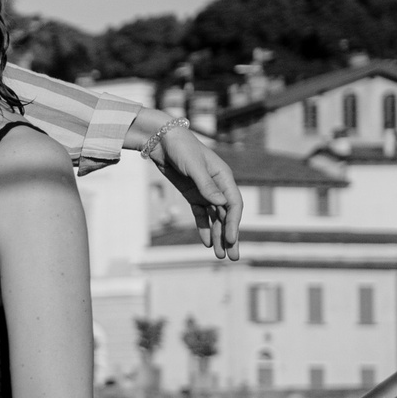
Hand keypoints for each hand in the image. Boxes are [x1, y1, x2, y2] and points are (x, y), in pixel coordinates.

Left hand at [148, 122, 239, 260]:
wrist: (162, 140)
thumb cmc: (181, 148)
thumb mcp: (193, 167)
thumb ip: (206, 185)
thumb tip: (221, 204)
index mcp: (224, 177)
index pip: (234, 205)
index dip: (234, 223)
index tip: (231, 239)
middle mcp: (218, 186)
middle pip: (227, 215)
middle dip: (230, 237)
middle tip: (232, 257)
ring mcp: (205, 191)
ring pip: (215, 218)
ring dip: (218, 236)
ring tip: (219, 255)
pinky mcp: (192, 194)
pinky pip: (201, 215)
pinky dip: (204, 228)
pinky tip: (207, 243)